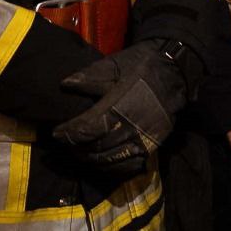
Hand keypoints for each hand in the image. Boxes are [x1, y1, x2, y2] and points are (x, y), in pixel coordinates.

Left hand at [51, 39, 194, 174]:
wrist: (174, 70)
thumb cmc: (141, 65)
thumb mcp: (114, 64)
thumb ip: (89, 76)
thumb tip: (64, 84)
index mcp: (119, 105)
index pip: (87, 129)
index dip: (68, 134)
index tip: (56, 132)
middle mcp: (131, 126)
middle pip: (96, 147)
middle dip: (76, 147)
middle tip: (65, 143)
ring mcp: (144, 139)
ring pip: (110, 159)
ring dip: (90, 158)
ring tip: (79, 151)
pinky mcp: (153, 145)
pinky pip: (128, 165)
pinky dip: (111, 167)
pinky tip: (101, 160)